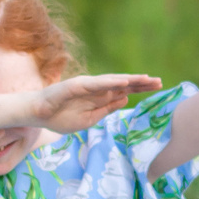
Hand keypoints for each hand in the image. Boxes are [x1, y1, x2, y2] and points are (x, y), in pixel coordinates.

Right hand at [30, 73, 161, 132]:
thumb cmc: (60, 117)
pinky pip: (98, 83)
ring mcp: (87, 86)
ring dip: (130, 80)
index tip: (158, 86)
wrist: (38, 115)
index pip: (124, 91)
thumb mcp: (89, 119)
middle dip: (141, 83)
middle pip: (123, 84)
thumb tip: (125, 100)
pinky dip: (112, 82)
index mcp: (99, 97)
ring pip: (113, 81)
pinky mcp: (78, 85)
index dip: (140, 88)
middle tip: (160, 81)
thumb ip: (106, 109)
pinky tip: (125, 82)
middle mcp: (96, 88)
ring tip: (147, 79)